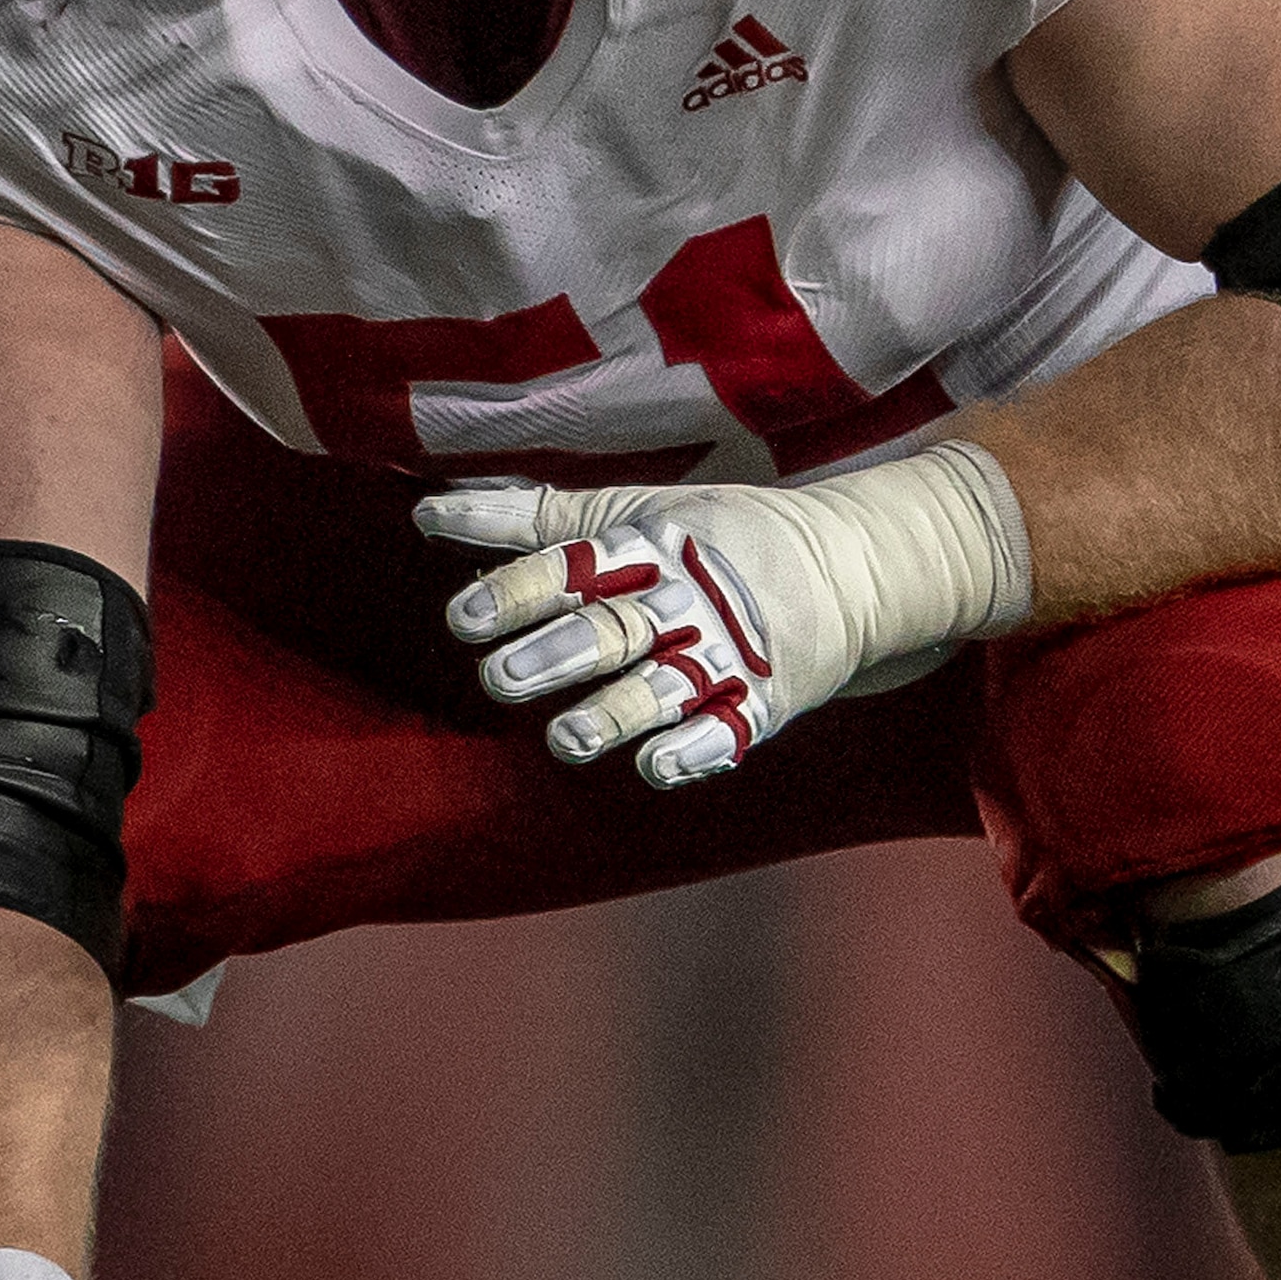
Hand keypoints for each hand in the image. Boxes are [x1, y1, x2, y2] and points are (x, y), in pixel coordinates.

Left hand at [418, 445, 1032, 787]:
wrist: (852, 563)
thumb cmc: (716, 534)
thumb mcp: (632, 510)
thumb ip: (533, 517)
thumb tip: (428, 511)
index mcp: (654, 543)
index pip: (577, 565)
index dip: (520, 590)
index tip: (463, 617)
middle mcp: (689, 597)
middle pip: (615, 627)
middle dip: (556, 654)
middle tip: (497, 680)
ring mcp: (732, 653)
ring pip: (666, 686)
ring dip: (615, 713)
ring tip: (567, 741)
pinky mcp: (769, 701)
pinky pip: (731, 732)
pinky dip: (695, 751)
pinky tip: (656, 769)